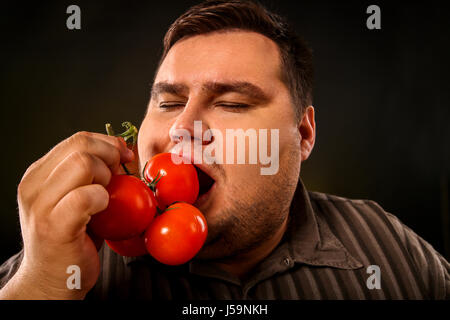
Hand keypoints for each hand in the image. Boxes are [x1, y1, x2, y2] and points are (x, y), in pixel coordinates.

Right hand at [0, 131, 133, 298]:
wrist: (51, 280)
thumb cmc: (70, 239)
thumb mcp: (74, 198)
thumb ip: (88, 175)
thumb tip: (120, 150)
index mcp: (38, 174)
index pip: (77, 139)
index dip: (108, 143)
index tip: (125, 156)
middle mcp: (34, 185)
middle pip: (82, 146)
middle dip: (110, 157)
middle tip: (118, 178)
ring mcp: (41, 205)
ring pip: (84, 164)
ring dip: (106, 178)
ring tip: (106, 198)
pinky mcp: (55, 226)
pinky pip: (87, 196)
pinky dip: (104, 199)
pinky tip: (103, 212)